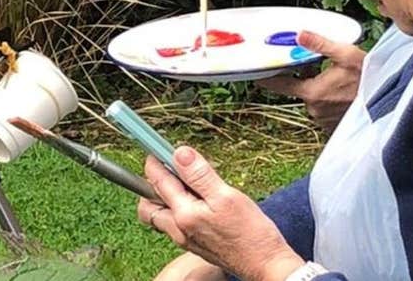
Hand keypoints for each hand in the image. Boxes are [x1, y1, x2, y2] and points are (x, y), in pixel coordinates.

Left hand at [138, 147, 304, 280]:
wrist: (264, 264)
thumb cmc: (250, 233)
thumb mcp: (226, 196)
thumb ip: (200, 175)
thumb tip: (180, 153)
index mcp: (183, 215)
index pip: (158, 182)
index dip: (155, 162)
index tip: (157, 149)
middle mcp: (178, 229)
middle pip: (149, 204)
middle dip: (152, 183)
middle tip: (169, 167)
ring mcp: (184, 239)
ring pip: (161, 215)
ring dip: (165, 196)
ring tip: (185, 182)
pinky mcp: (194, 243)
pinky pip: (174, 223)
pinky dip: (178, 208)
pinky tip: (197, 200)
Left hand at [256, 31, 364, 133]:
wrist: (391, 101)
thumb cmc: (371, 79)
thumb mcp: (346, 54)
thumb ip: (320, 44)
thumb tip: (299, 34)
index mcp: (313, 92)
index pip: (280, 85)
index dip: (268, 78)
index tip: (258, 74)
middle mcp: (315, 109)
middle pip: (300, 90)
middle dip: (306, 78)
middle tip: (320, 67)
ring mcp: (324, 120)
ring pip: (314, 100)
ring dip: (320, 90)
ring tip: (338, 81)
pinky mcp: (334, 126)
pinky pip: (325, 111)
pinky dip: (330, 102)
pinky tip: (343, 94)